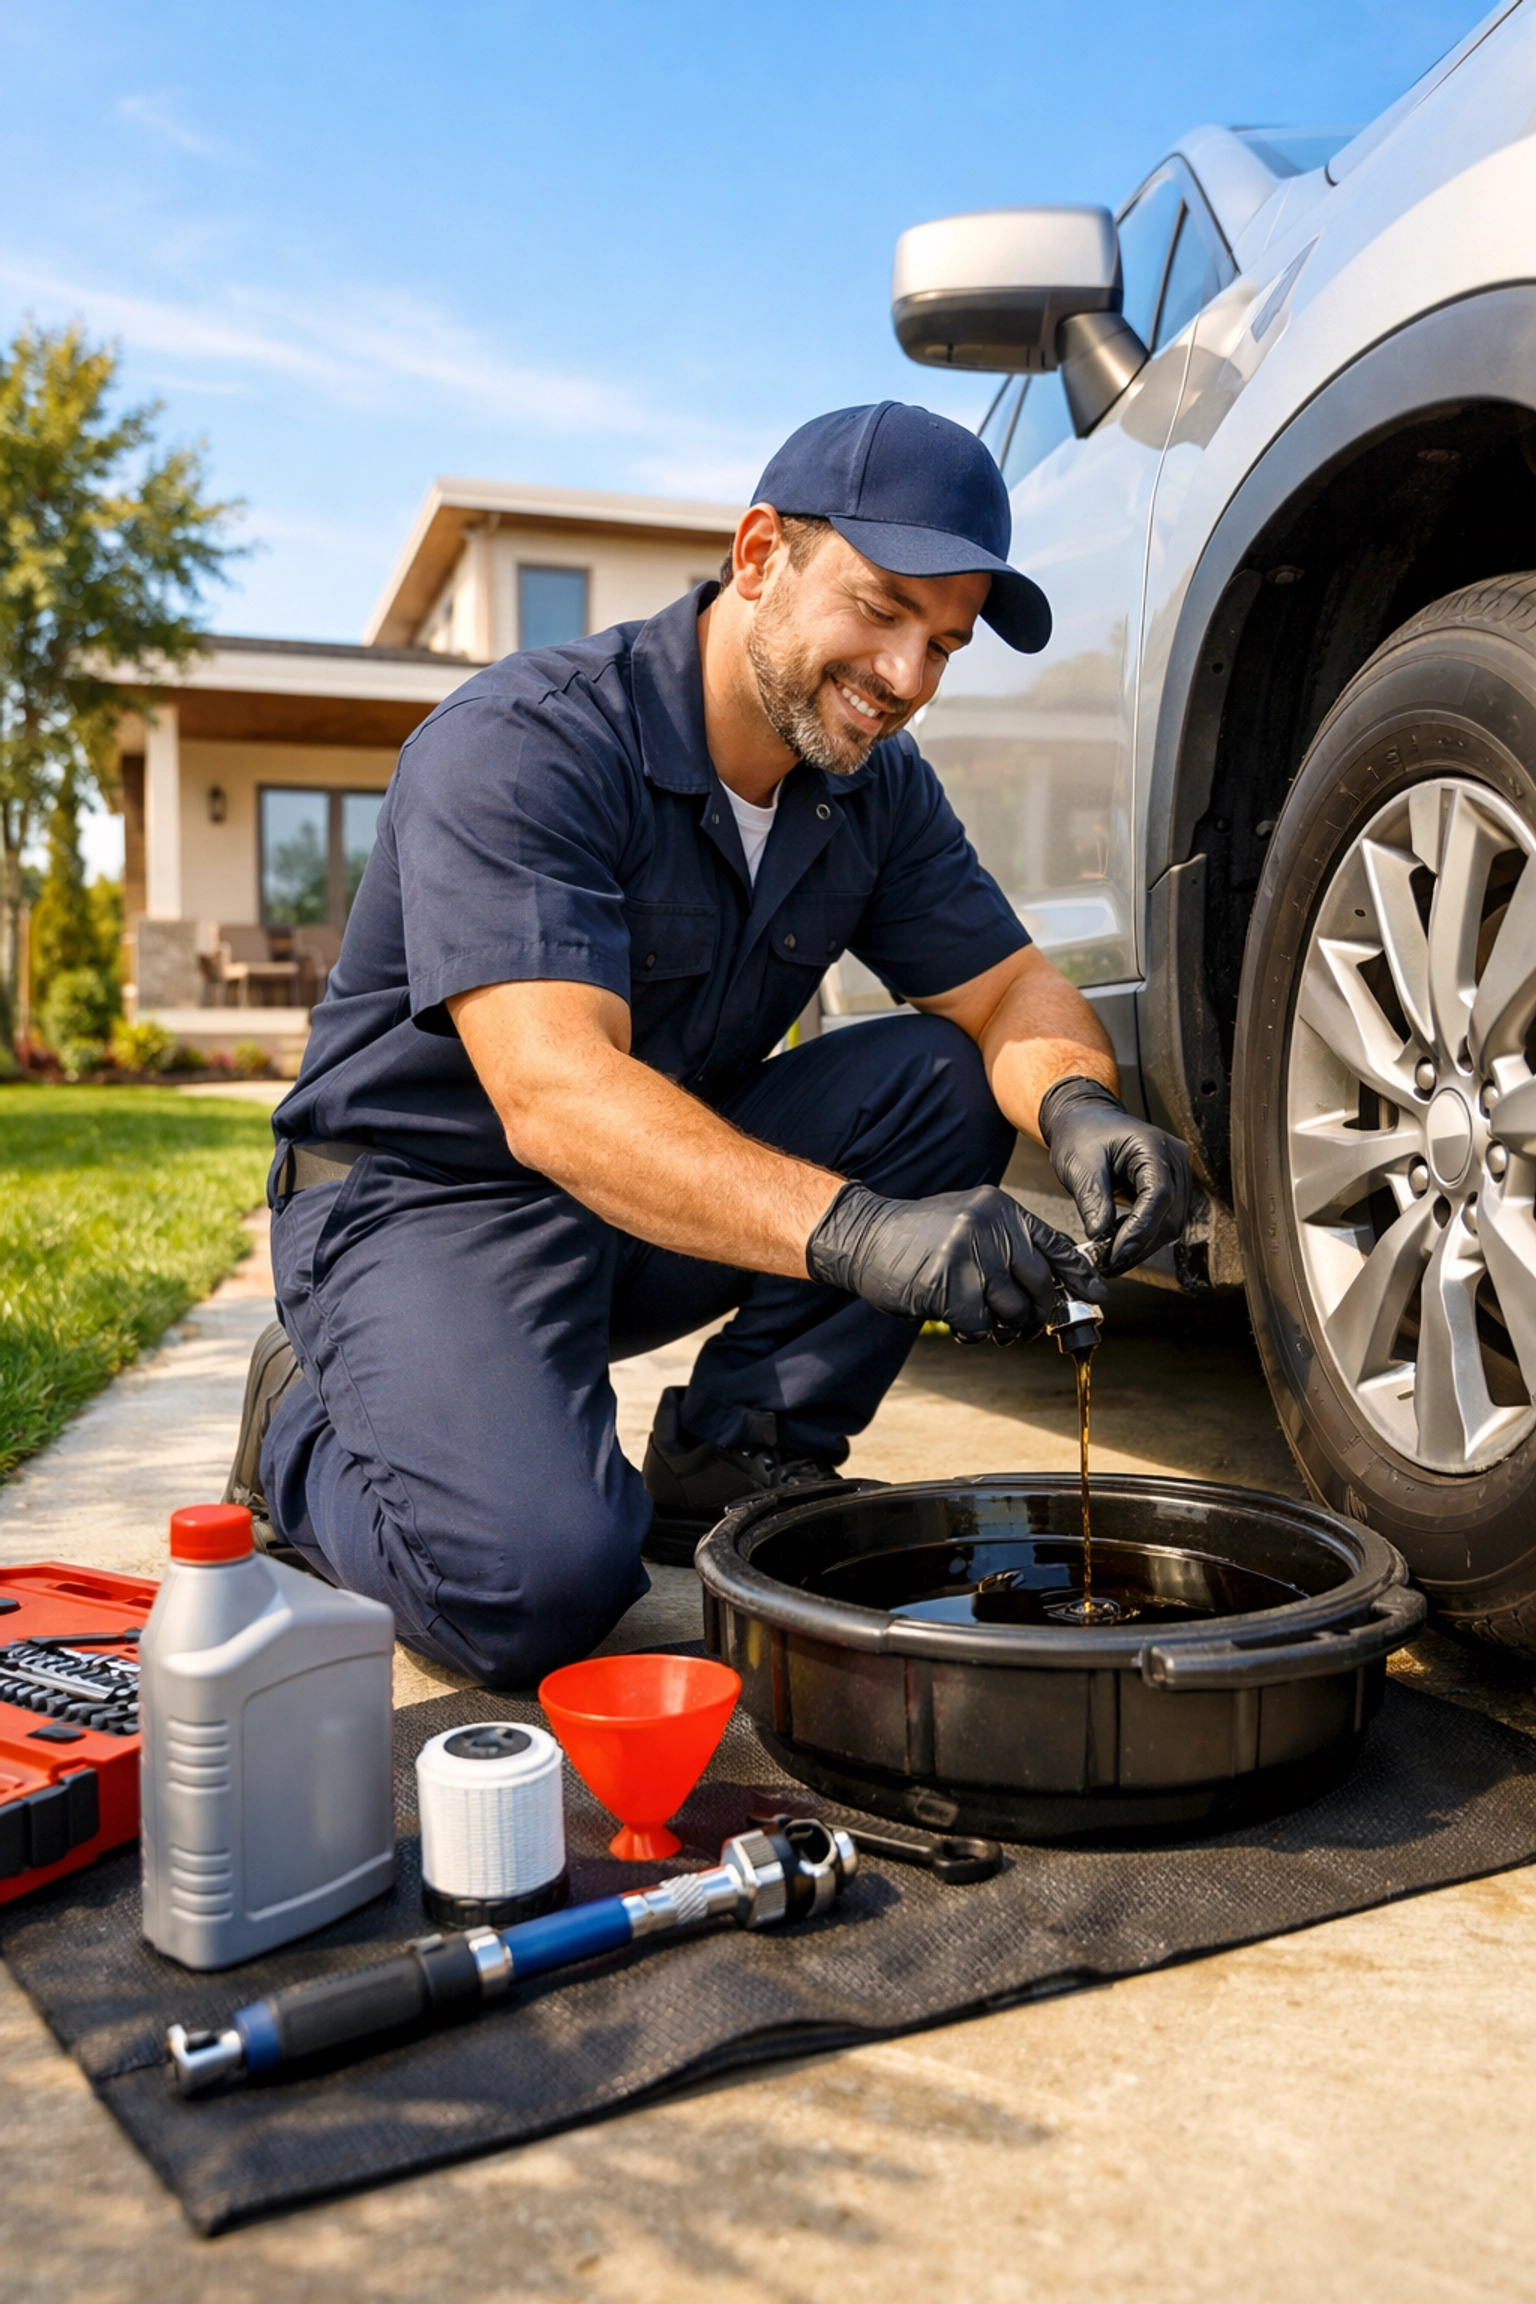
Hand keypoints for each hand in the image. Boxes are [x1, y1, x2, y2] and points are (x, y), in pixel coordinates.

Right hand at [806, 1182, 1106, 1341]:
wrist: (863, 1236)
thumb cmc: (916, 1236)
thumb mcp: (968, 1219)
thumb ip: (1006, 1243)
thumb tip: (1050, 1284)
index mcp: (1000, 1209)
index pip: (1055, 1244)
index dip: (1079, 1275)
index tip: (1097, 1296)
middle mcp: (989, 1227)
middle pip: (1039, 1284)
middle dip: (1039, 1312)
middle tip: (1029, 1325)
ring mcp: (968, 1255)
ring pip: (1012, 1310)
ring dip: (1004, 1327)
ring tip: (985, 1322)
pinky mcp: (947, 1286)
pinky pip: (978, 1326)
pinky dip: (973, 1333)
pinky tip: (959, 1324)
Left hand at [1038, 1076, 1190, 1276]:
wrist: (1086, 1119)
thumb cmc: (1082, 1133)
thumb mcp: (1079, 1164)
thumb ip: (1092, 1199)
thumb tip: (1100, 1237)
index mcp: (1154, 1146)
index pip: (1159, 1195)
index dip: (1140, 1229)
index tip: (1116, 1253)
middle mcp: (1174, 1159)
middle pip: (1171, 1214)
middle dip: (1140, 1243)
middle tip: (1110, 1264)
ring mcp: (1177, 1173)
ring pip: (1172, 1223)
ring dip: (1144, 1244)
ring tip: (1112, 1257)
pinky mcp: (1170, 1186)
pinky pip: (1165, 1218)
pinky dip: (1145, 1235)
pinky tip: (1121, 1242)